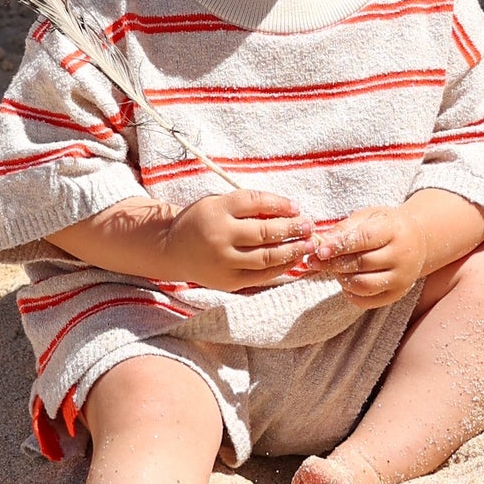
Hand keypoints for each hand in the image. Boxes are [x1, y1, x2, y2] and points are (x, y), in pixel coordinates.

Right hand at [157, 186, 316, 292]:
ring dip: (293, 250)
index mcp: (216, 210)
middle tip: (310, 226)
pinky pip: (262, 275)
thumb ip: (247, 207)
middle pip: (264, 231)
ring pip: (267, 257)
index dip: (279, 204)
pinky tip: (294, 259)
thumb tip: (289, 212)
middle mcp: (219, 236)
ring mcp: (224, 262)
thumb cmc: (201, 222)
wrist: (173, 251)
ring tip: (309, 244)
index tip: (297, 207)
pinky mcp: (228, 281)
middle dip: (292, 228)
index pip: (254, 202)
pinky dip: (281, 268)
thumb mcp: (217, 204)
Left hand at [292, 200, 435, 304]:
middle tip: (314, 260)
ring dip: (341, 278)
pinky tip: (345, 280)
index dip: (339, 245)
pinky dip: (349, 292)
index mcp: (395, 231)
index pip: (365, 239)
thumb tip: (321, 242)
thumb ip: (345, 228)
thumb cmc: (386, 226)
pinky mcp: (396, 295)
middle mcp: (402, 256)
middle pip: (362, 264)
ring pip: (363, 285)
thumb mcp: (369, 217)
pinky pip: (366, 300)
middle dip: (333, 263)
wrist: (417, 242)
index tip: (319, 250)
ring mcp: (401, 278)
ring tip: (333, 268)